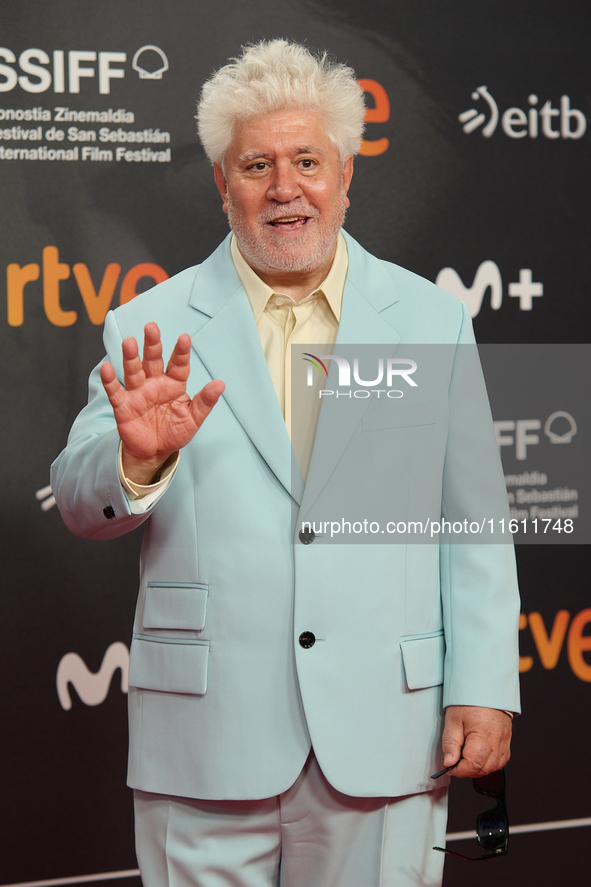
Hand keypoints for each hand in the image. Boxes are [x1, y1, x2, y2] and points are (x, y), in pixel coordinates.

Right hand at [100, 322, 224, 483]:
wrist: (154, 452)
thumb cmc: (175, 432)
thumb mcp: (193, 419)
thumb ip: (205, 401)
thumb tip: (221, 384)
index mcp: (174, 384)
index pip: (178, 365)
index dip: (181, 352)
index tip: (184, 338)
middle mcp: (154, 383)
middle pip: (153, 360)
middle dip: (152, 344)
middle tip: (151, 327)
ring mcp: (138, 392)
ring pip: (133, 371)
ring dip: (131, 357)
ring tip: (129, 342)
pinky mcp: (123, 405)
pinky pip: (115, 391)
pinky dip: (110, 380)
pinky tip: (107, 368)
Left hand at [441, 706, 511, 777]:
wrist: (485, 687)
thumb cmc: (469, 700)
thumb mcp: (453, 719)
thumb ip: (450, 743)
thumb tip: (449, 763)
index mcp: (483, 734)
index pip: (473, 764)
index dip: (460, 770)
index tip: (450, 767)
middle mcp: (496, 740)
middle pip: (484, 768)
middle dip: (468, 771)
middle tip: (456, 763)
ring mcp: (504, 741)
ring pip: (494, 767)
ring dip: (480, 769)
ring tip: (467, 759)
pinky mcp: (507, 740)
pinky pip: (501, 760)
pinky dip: (490, 763)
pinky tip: (480, 757)